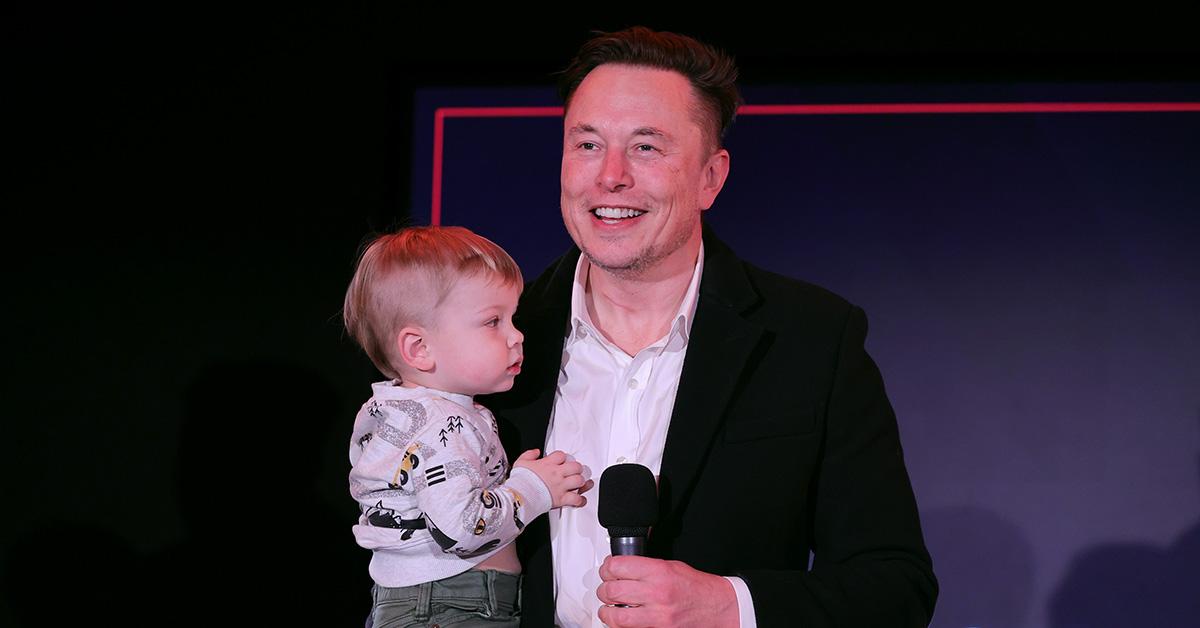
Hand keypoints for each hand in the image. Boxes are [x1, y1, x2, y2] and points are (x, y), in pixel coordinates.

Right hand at [513, 449, 589, 507]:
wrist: (520, 496)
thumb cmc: (520, 481)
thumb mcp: (520, 463)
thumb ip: (529, 455)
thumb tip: (536, 452)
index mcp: (548, 464)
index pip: (561, 455)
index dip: (562, 457)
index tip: (561, 461)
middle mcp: (557, 474)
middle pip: (576, 466)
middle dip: (576, 468)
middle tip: (574, 471)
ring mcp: (560, 486)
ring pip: (579, 481)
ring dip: (580, 482)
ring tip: (578, 483)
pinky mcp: (561, 499)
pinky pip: (576, 499)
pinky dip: (580, 500)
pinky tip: (580, 499)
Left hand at [597, 555, 738, 626]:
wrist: (718, 608)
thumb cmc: (697, 588)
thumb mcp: (672, 566)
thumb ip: (645, 567)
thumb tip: (621, 567)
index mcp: (659, 572)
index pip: (618, 566)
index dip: (607, 568)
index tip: (607, 570)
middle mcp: (656, 593)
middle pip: (612, 591)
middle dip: (604, 590)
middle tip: (606, 589)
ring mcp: (657, 616)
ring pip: (616, 615)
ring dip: (607, 612)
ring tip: (608, 608)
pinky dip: (620, 625)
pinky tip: (621, 620)